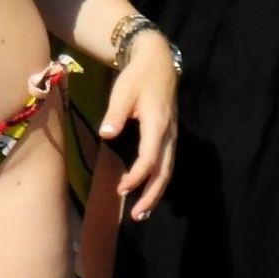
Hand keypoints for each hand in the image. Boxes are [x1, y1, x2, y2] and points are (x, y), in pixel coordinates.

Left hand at [99, 33, 177, 221]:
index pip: (150, 158)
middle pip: (165, 172)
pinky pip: (167, 164)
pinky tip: (149, 193)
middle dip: (152, 196)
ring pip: (168, 170)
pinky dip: (159, 181)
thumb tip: (106, 135)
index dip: (137, 176)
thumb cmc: (138, 76)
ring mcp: (172, 135)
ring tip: (142, 213)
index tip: (121, 189)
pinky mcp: (169, 136)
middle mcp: (169, 134)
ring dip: (156, 193)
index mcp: (158, 124)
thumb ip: (115, 114)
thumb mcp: (123, 91)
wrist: (157, 61)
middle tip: (137, 216)